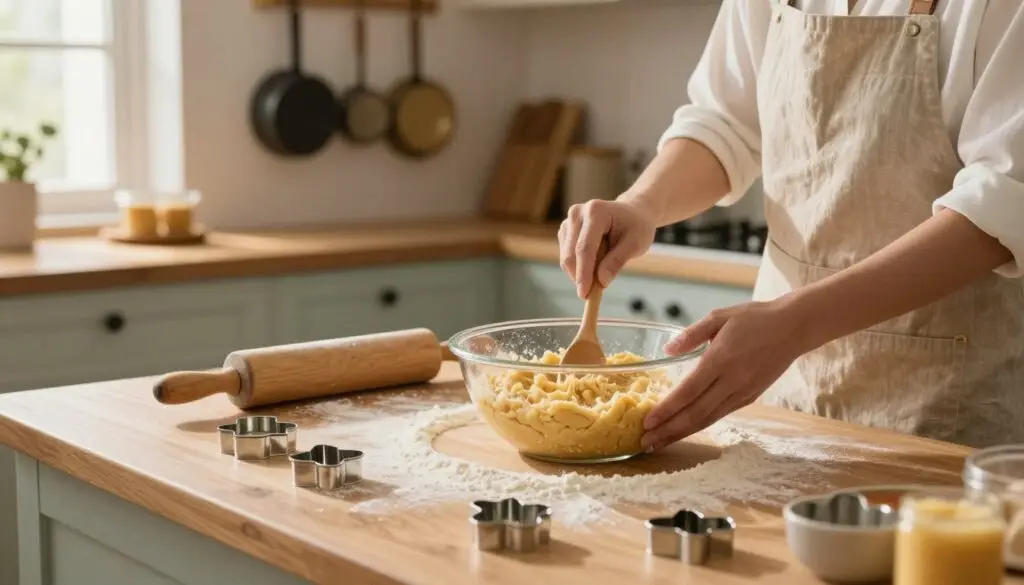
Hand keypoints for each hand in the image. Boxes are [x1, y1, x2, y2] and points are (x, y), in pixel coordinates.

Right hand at [558, 199, 657, 297]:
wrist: (632, 213)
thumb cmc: (637, 227)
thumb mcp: (636, 244)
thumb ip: (618, 261)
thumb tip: (602, 281)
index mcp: (596, 212)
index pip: (585, 247)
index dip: (583, 273)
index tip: (584, 294)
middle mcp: (577, 213)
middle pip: (571, 254)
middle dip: (581, 277)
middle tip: (595, 294)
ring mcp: (569, 221)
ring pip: (566, 258)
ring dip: (580, 273)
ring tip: (603, 270)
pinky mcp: (565, 230)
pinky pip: (567, 257)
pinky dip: (579, 267)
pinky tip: (595, 263)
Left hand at [640, 298, 809, 450]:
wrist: (794, 327)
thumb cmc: (754, 318)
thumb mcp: (720, 316)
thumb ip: (692, 334)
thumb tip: (667, 349)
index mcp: (721, 359)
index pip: (688, 391)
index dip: (667, 409)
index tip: (647, 421)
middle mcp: (732, 381)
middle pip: (696, 413)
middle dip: (669, 430)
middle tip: (645, 442)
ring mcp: (743, 392)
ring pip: (708, 419)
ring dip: (682, 433)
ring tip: (660, 443)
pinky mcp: (750, 397)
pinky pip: (721, 415)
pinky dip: (701, 425)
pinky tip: (685, 430)